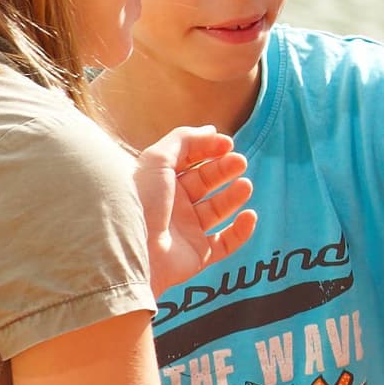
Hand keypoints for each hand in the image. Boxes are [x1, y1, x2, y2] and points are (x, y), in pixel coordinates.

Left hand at [132, 129, 255, 295]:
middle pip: (207, 182)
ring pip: (218, 209)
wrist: (134, 250)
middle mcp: (174, 205)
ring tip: (245, 186)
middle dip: (225, 169)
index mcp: (161, 182)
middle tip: (239, 162)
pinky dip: (242, 231)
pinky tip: (249, 215)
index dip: (209, 149)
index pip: (191, 161)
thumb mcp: (157, 160)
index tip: (227, 144)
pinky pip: (226, 243)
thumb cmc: (141, 202)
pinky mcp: (199, 255)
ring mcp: (187, 231)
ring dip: (235, 195)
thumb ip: (184, 139)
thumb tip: (211, 130)